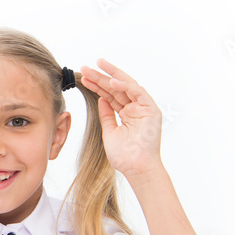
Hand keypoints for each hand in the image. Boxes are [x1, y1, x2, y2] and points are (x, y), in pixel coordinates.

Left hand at [79, 59, 162, 178]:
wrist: (136, 168)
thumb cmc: (124, 155)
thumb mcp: (109, 131)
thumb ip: (107, 114)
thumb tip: (101, 98)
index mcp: (127, 113)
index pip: (110, 95)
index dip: (97, 85)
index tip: (83, 77)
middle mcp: (136, 108)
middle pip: (116, 88)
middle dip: (100, 77)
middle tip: (85, 67)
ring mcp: (144, 108)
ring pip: (126, 86)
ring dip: (110, 76)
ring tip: (95, 67)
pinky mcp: (151, 109)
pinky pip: (137, 92)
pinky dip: (124, 86)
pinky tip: (111, 81)